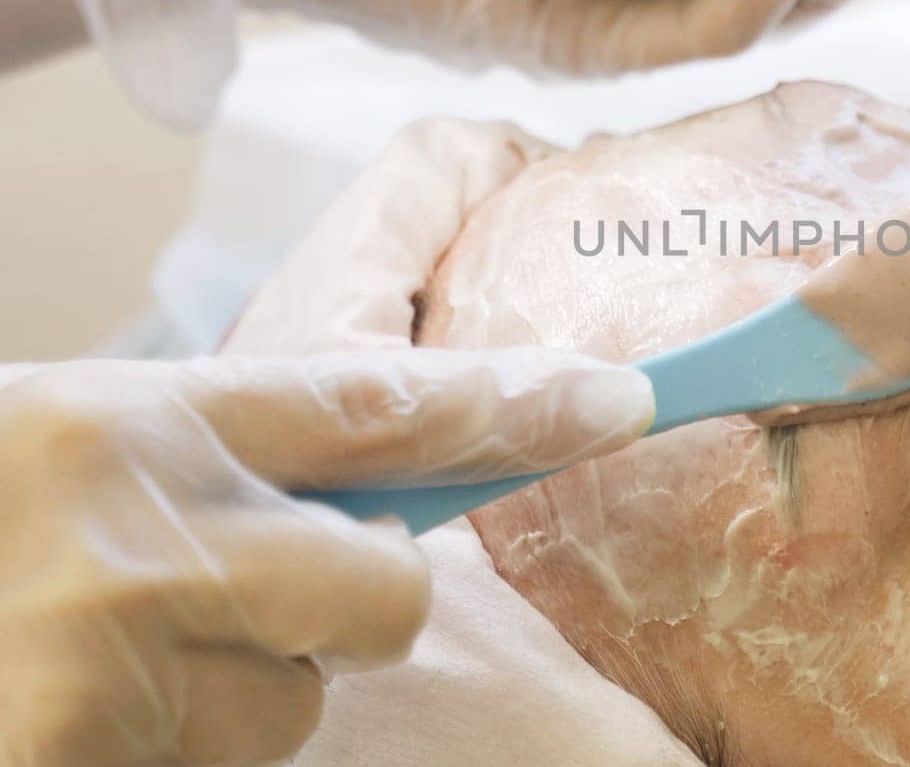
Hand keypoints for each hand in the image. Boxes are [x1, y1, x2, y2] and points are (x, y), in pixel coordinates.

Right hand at [0, 346, 652, 765]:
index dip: (512, 403)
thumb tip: (375, 501)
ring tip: (93, 665)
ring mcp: (109, 664)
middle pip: (382, 592)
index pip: (372, 406)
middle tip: (227, 599)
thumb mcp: (66, 453)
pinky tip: (69, 713)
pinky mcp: (81, 758)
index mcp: (126, 424)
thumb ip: (215, 467)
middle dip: (349, 608)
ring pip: (289, 705)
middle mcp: (137, 539)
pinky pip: (210, 765)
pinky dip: (157, 749)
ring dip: (224, 698)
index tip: (623, 399)